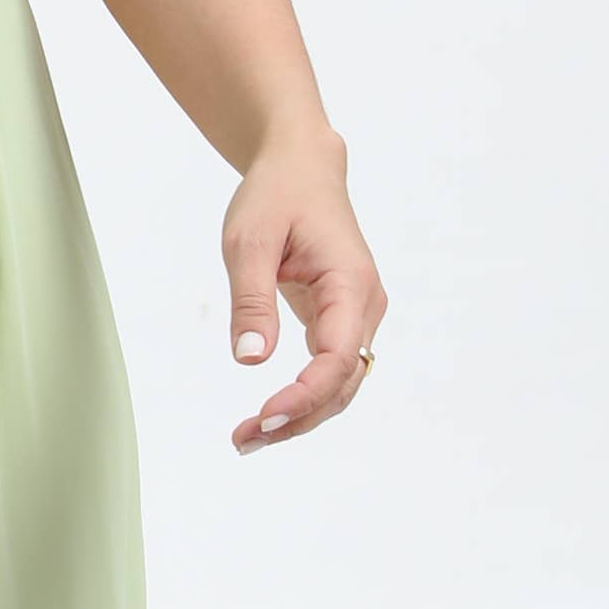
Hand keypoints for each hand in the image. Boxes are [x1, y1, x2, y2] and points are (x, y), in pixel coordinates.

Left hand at [224, 140, 386, 452]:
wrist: (301, 168)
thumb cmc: (277, 196)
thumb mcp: (249, 241)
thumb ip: (252, 300)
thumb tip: (250, 360)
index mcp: (350, 283)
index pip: (337, 357)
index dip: (304, 395)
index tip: (264, 417)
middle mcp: (363, 305)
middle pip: (342, 382)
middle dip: (299, 418)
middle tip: (244, 441)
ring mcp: (355, 315)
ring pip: (338, 384)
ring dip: (300, 415)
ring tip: (248, 438)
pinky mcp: (338, 319)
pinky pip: (328, 370)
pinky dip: (301, 397)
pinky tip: (268, 416)